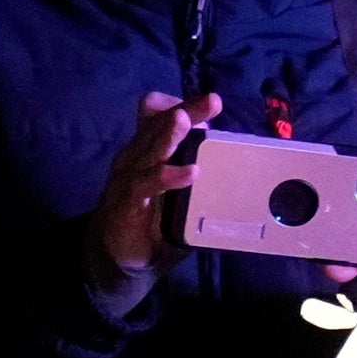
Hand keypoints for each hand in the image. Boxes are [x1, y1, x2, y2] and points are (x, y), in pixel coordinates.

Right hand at [87, 92, 208, 279]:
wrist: (118, 256)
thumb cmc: (154, 221)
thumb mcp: (179, 194)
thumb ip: (199, 176)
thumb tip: (238, 164)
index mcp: (148, 152)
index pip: (163, 120)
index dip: (183, 106)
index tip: (210, 100)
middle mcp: (136, 158)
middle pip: (159, 128)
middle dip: (185, 112)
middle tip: (211, 101)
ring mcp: (128, 179)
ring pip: (150, 150)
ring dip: (169, 136)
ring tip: (187, 122)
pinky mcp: (125, 202)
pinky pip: (146, 185)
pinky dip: (167, 176)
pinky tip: (189, 173)